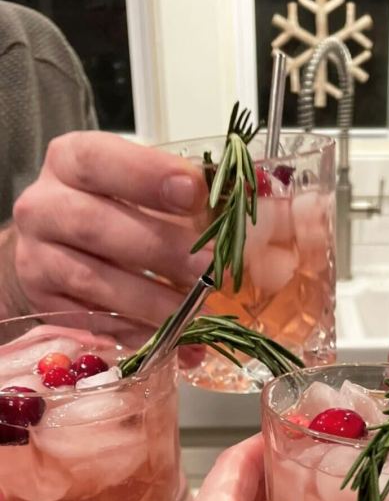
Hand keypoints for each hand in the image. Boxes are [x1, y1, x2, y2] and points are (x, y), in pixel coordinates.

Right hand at [11, 131, 209, 323]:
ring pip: (92, 281)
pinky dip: (138, 333)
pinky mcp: (45, 303)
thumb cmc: (113, 209)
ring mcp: (36, 258)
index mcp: (69, 162)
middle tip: (209, 268)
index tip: (195, 193)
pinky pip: (93, 323)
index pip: (98, 160)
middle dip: (159, 249)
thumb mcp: (141, 187)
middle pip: (94, 225)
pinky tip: (175, 340)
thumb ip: (183, 195)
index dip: (146, 175)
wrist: (57, 247)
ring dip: (152, 300)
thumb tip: (241, 215)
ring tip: (198, 311)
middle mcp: (43, 207)